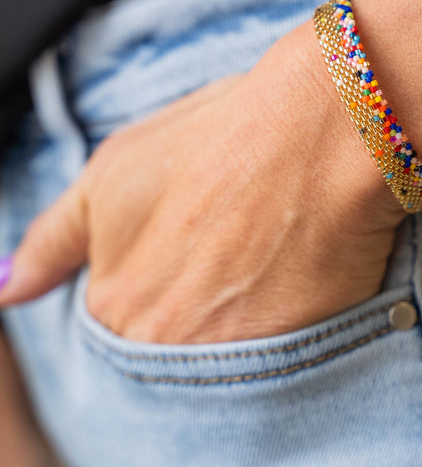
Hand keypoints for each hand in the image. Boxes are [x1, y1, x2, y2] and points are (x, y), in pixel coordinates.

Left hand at [0, 21, 405, 342]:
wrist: (317, 131)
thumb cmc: (219, 136)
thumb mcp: (116, 170)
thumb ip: (56, 238)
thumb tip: (7, 290)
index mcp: (112, 298)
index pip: (126, 320)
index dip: (168, 280)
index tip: (197, 250)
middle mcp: (158, 340)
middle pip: (172, 344)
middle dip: (196, 306)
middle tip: (236, 252)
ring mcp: (227, 355)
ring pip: (222, 359)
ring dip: (241, 323)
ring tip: (270, 261)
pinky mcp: (292, 358)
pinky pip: (278, 364)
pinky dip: (286, 331)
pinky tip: (301, 277)